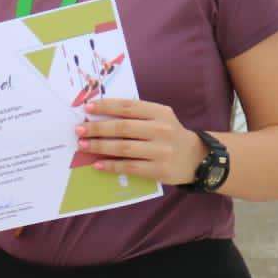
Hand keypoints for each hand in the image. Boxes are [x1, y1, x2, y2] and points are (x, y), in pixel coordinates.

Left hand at [75, 98, 206, 185]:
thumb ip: (137, 114)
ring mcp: (161, 151)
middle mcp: (161, 130)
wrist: (197, 158)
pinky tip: (98, 163)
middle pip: (123, 128)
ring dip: (100, 146)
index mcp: (159, 112)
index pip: (128, 107)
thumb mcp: (160, 117)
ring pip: (124, 148)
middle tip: (79, 129)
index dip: (106, 106)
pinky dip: (111, 165)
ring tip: (83, 145)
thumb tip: (101, 114)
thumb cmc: (170, 134)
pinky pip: (130, 167)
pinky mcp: (159, 170)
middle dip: (97, 128)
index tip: (87, 108)